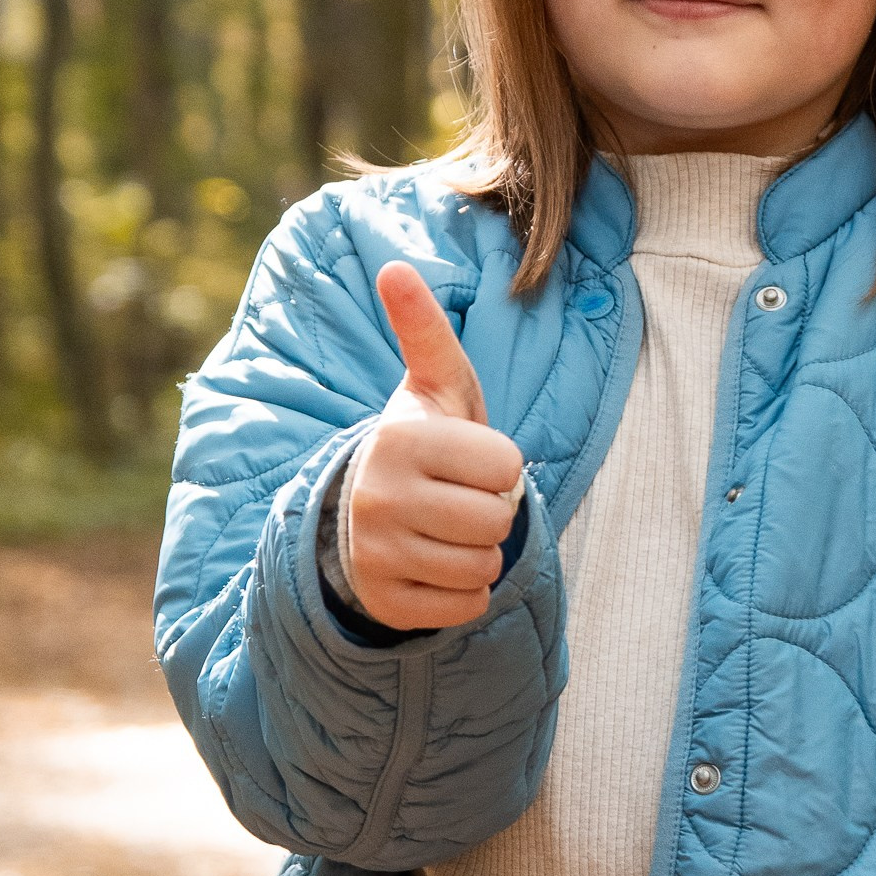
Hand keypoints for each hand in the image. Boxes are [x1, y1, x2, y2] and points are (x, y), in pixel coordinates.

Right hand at [338, 262, 525, 630]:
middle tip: (461, 498)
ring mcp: (377, 554)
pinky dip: (465, 593)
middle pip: (498, 520)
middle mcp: (379, 497)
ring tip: (449, 530)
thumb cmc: (425, 442)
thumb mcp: (434, 385)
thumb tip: (395, 268)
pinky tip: (437, 566)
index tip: (470, 461)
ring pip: (483, 566)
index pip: (507, 466)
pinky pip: (466, 607)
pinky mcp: (385, 602)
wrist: (368, 514)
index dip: (502, 465)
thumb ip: (425, 330)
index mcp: (400, 439)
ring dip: (481, 552)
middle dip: (494, 512)